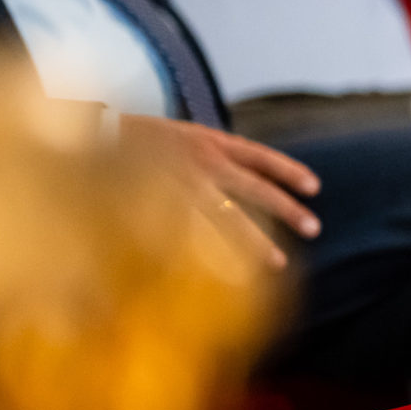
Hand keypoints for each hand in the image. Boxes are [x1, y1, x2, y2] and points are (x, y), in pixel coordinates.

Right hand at [120, 115, 321, 267]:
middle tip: (314, 227)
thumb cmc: (144, 140)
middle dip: (286, 209)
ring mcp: (182, 184)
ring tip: (278, 262)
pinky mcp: (162, 204)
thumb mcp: (186, 137)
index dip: (288, 170)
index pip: (260, 156)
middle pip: (254, 188)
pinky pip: (193, 234)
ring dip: (254, 242)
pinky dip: (212, 254)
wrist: (94, 136)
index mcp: (211, 141)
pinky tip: (230, 272)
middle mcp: (203, 161)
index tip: (315, 187)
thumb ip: (217, 156)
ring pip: (227, 217)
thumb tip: (251, 178)